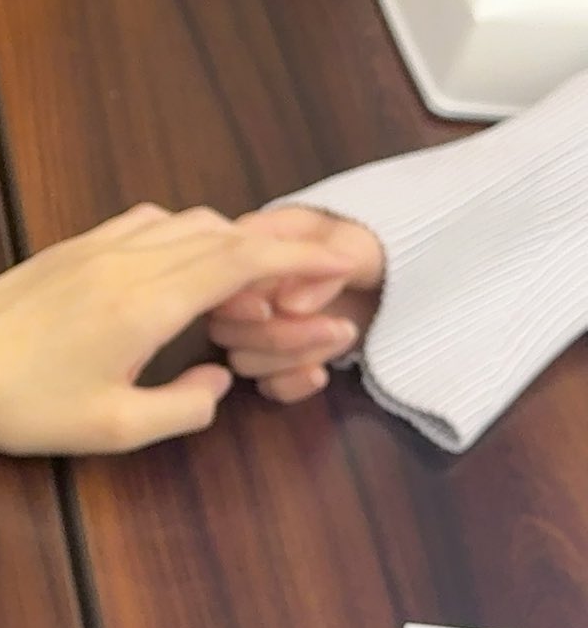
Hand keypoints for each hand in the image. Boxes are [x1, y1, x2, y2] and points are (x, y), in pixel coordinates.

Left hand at [0, 205, 350, 453]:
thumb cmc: (19, 404)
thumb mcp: (112, 428)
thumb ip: (182, 408)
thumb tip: (219, 383)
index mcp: (147, 302)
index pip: (244, 259)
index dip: (299, 257)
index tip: (337, 261)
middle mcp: (128, 260)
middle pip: (224, 232)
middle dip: (271, 253)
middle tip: (291, 290)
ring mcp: (96, 246)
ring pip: (185, 222)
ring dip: (224, 244)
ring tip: (236, 291)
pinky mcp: (70, 247)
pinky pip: (144, 223)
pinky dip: (180, 237)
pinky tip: (177, 274)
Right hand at [208, 206, 383, 403]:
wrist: (408, 269)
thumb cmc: (378, 242)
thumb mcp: (359, 242)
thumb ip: (325, 266)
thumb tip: (289, 305)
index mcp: (256, 245)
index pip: (219, 279)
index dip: (235, 301)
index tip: (270, 309)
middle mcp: (248, 288)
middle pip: (226, 328)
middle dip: (280, 335)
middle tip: (339, 326)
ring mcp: (261, 327)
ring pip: (244, 360)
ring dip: (293, 358)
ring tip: (346, 334)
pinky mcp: (281, 359)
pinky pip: (267, 386)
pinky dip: (291, 385)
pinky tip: (322, 375)